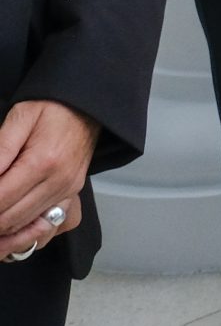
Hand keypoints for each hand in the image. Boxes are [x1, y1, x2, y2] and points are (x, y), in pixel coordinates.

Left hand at [0, 100, 95, 261]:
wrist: (88, 108)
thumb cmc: (53, 109)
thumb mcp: (20, 118)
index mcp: (42, 162)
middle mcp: (58, 182)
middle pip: (10, 219)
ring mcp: (68, 192)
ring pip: (27, 229)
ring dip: (3, 235)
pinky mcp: (72, 196)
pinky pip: (49, 228)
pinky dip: (28, 237)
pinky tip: (10, 234)